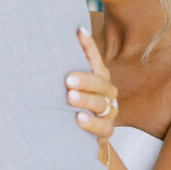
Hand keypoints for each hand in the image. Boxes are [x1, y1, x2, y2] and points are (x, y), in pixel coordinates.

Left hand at [66, 28, 118, 155]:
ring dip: (85, 100)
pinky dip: (91, 122)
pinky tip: (79, 118)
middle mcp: (107, 92)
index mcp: (99, 76)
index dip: (88, 45)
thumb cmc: (76, 103)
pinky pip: (102, 126)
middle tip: (68, 79)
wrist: (83, 136)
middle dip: (84, 80)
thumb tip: (61, 36)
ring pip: (100, 103)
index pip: (95, 57)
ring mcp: (109, 111)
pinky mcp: (106, 130)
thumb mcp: (72, 84)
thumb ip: (65, 64)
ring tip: (71, 97)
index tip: (78, 33)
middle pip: (99, 82)